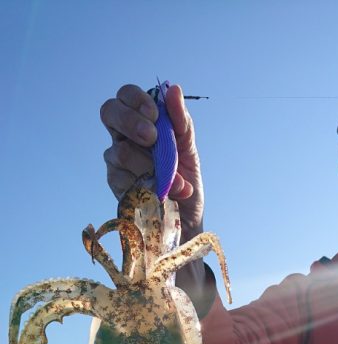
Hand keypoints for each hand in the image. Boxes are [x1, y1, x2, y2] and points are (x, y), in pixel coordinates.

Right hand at [101, 83, 203, 239]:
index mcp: (140, 123)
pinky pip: (123, 179)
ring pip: (120, 150)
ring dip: (151, 165)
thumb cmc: (186, 183)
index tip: (155, 115)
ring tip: (173, 181)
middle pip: (109, 112)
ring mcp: (116, 163)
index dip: (135, 99)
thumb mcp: (190, 151)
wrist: (187, 221)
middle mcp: (123, 139)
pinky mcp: (116, 186)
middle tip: (152, 138)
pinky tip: (163, 193)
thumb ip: (181, 123)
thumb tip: (173, 89)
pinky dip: (148, 186)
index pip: (125, 96)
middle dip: (130, 121)